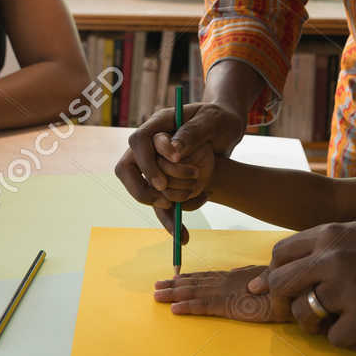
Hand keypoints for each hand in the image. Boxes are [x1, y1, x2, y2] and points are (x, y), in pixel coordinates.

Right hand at [115, 101, 245, 241]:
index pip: (139, 141)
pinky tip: (183, 236)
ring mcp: (156, 164)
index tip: (170, 171)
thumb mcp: (213, 120)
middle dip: (143, 188)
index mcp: (159, 124)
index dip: (148, 160)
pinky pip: (161, 204)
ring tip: (183, 208)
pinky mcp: (167, 182)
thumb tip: (175, 151)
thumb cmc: (220, 119)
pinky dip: (170, 220)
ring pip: (141, 190)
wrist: (229, 131)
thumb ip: (194, 132)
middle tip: (165, 198)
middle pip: (126, 168)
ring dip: (159, 205)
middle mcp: (151, 146)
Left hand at [152, 266, 289, 321]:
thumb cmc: (284, 288)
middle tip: (156, 287)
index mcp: (235, 277)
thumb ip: (251, 278)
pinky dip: (188, 307)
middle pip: (196, 283)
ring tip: (158, 296)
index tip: (173, 278)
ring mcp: (227, 293)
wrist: (295, 292)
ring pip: (195, 292)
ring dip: (174, 294)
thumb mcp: (266, 280)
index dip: (189, 278)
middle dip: (175, 285)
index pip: (207, 277)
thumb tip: (238, 276)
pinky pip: (205, 307)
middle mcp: (227, 282)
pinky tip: (175, 309)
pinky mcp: (230, 306)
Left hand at [251, 218, 355, 347]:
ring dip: (313, 325)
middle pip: (280, 286)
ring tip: (331, 322)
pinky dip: (344, 339)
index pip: (279, 256)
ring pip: (304, 315)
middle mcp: (332, 258)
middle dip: (283, 304)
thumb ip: (325, 246)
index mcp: (328, 234)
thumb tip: (290, 265)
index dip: (275, 276)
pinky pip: (335, 338)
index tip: (284, 291)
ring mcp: (349, 286)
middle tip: (299, 313)